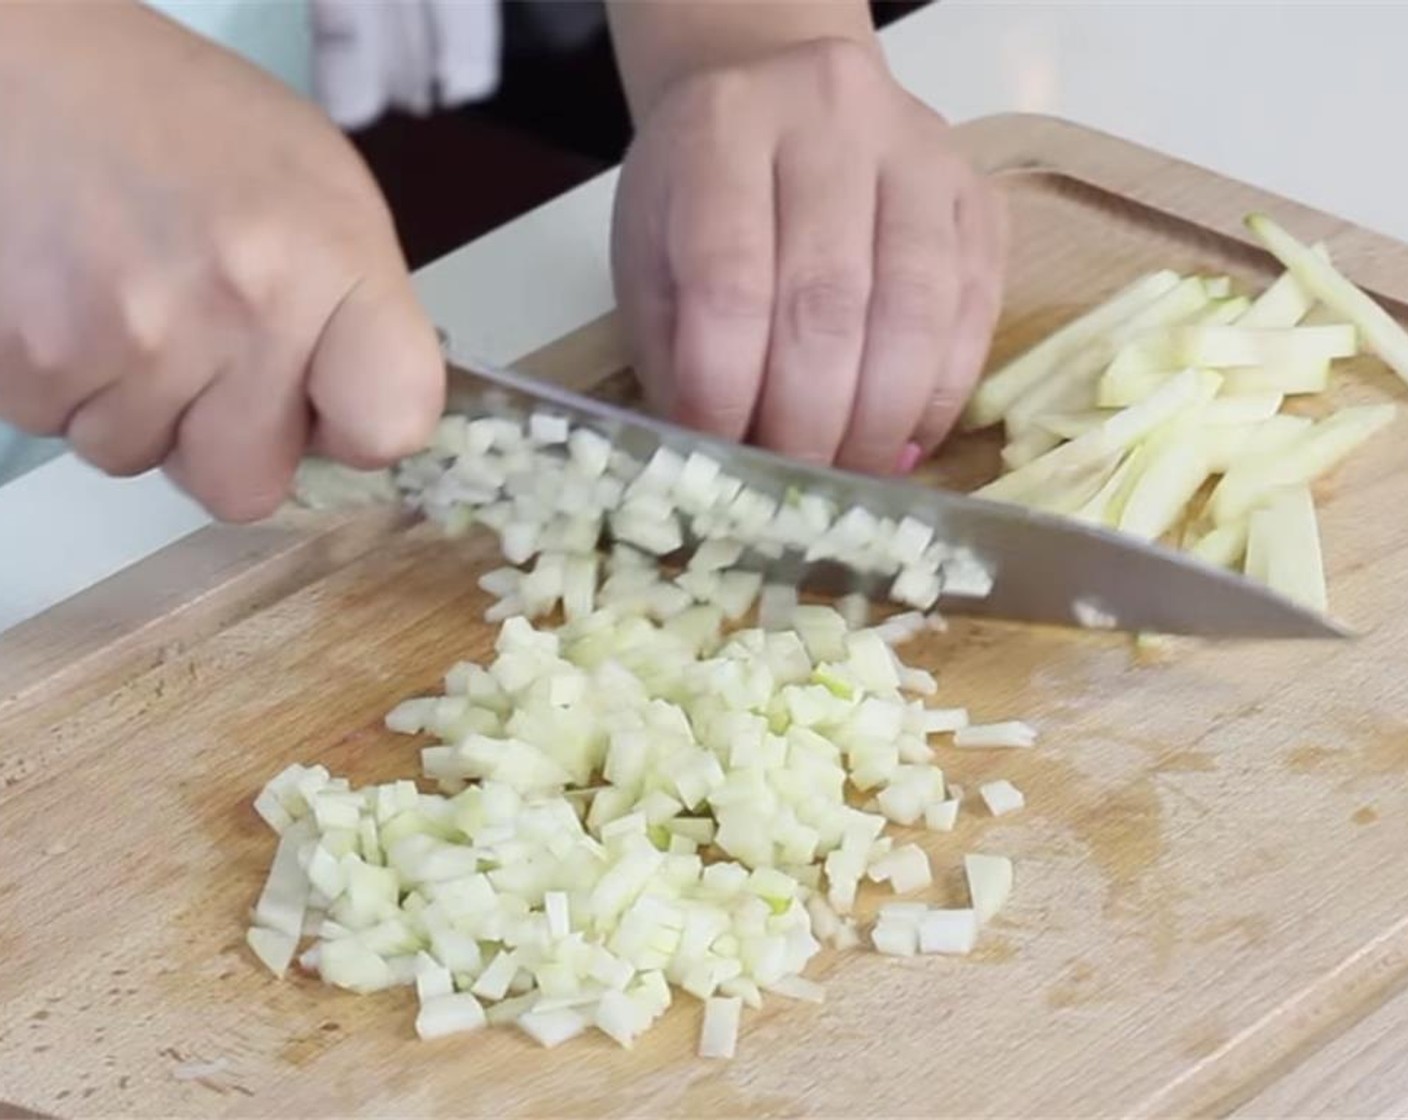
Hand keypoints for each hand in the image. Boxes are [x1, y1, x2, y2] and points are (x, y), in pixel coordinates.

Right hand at [0, 4, 442, 520]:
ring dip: (134, 405)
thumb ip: (353, 313)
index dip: (358, 430)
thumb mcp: (319, 191)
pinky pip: (59, 427)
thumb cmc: (182, 124)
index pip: (391, 423)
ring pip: (140, 458)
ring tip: (128, 302)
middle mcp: (242, 305)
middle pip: (248, 487)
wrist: (27, 64)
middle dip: (224, 439)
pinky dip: (63, 382)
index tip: (330, 402)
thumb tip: (351, 422)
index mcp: (333, 258)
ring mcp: (132, 337)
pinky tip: (73, 300)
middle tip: (205, 353)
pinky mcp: (32, 356)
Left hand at [611, 38, 1005, 474]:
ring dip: (882, 420)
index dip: (727, 391)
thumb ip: (677, 352)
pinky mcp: (977, 192)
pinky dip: (941, 394)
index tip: (723, 459)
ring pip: (916, 310)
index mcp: (722, 132)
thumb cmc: (701, 191)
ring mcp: (919, 152)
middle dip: (809, 423)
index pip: (729, 283)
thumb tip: (722, 462)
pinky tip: (904, 440)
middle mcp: (829, 122)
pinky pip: (974, 310)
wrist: (778, 90)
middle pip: (828, 303)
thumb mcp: (652, 255)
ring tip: (851, 476)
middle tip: (793, 488)